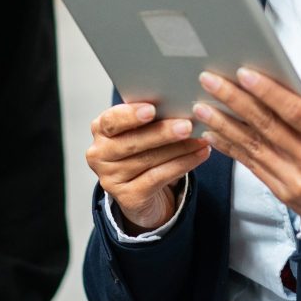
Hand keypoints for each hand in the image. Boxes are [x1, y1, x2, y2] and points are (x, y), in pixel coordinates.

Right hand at [86, 103, 210, 233]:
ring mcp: (111, 178)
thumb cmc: (143, 149)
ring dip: (179, 149)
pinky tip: (199, 155)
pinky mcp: (128, 197)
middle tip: (187, 125)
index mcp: (100, 129)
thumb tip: (179, 103)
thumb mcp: (141, 130)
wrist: (140, 190)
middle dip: (163, 132)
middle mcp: (99, 154)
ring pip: (149, 160)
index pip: (111, 120)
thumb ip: (150, 117)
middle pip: (132, 142)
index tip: (152, 109)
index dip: (130, 115)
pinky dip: (182, 165)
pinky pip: (158, 178)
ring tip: (201, 139)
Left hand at [194, 67, 300, 225]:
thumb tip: (278, 91)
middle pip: (267, 125)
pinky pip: (251, 164)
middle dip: (235, 100)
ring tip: (201, 106)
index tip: (243, 74)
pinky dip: (229, 147)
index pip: (296, 113)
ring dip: (223, 123)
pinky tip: (212, 133)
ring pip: (253, 145)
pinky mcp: (281, 191)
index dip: (268, 92)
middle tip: (210, 81)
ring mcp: (295, 179)